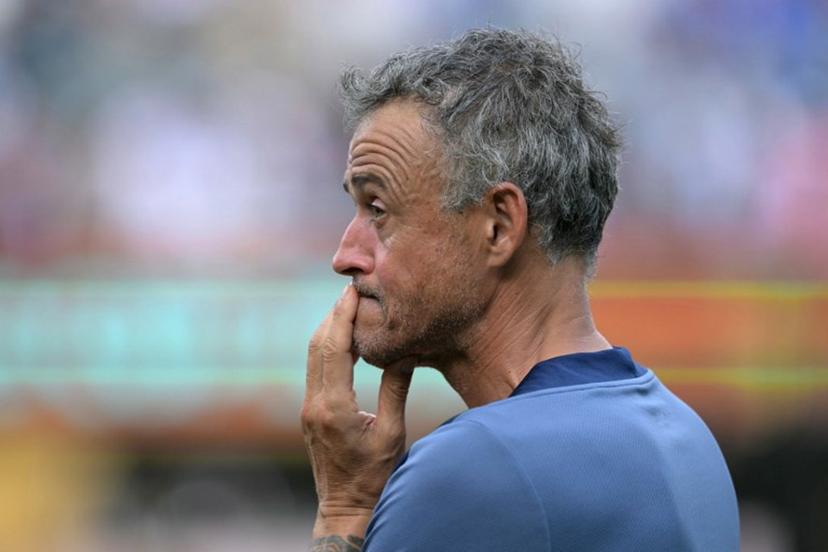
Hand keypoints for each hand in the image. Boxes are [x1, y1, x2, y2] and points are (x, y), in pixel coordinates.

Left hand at [301, 284, 413, 538]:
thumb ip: (395, 389)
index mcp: (334, 407)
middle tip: (352, 291)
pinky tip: (344, 339)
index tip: (353, 292)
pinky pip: (316, 369)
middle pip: (317, 346)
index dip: (343, 317)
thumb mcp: (392, 433)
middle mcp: (315, 404)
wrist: (346, 507)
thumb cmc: (374, 476)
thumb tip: (404, 351)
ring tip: (349, 307)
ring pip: (312, 356)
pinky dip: (328, 348)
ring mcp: (309, 408)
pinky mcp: (311, 413)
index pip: (334, 348)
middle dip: (333, 316)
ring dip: (329, 329)